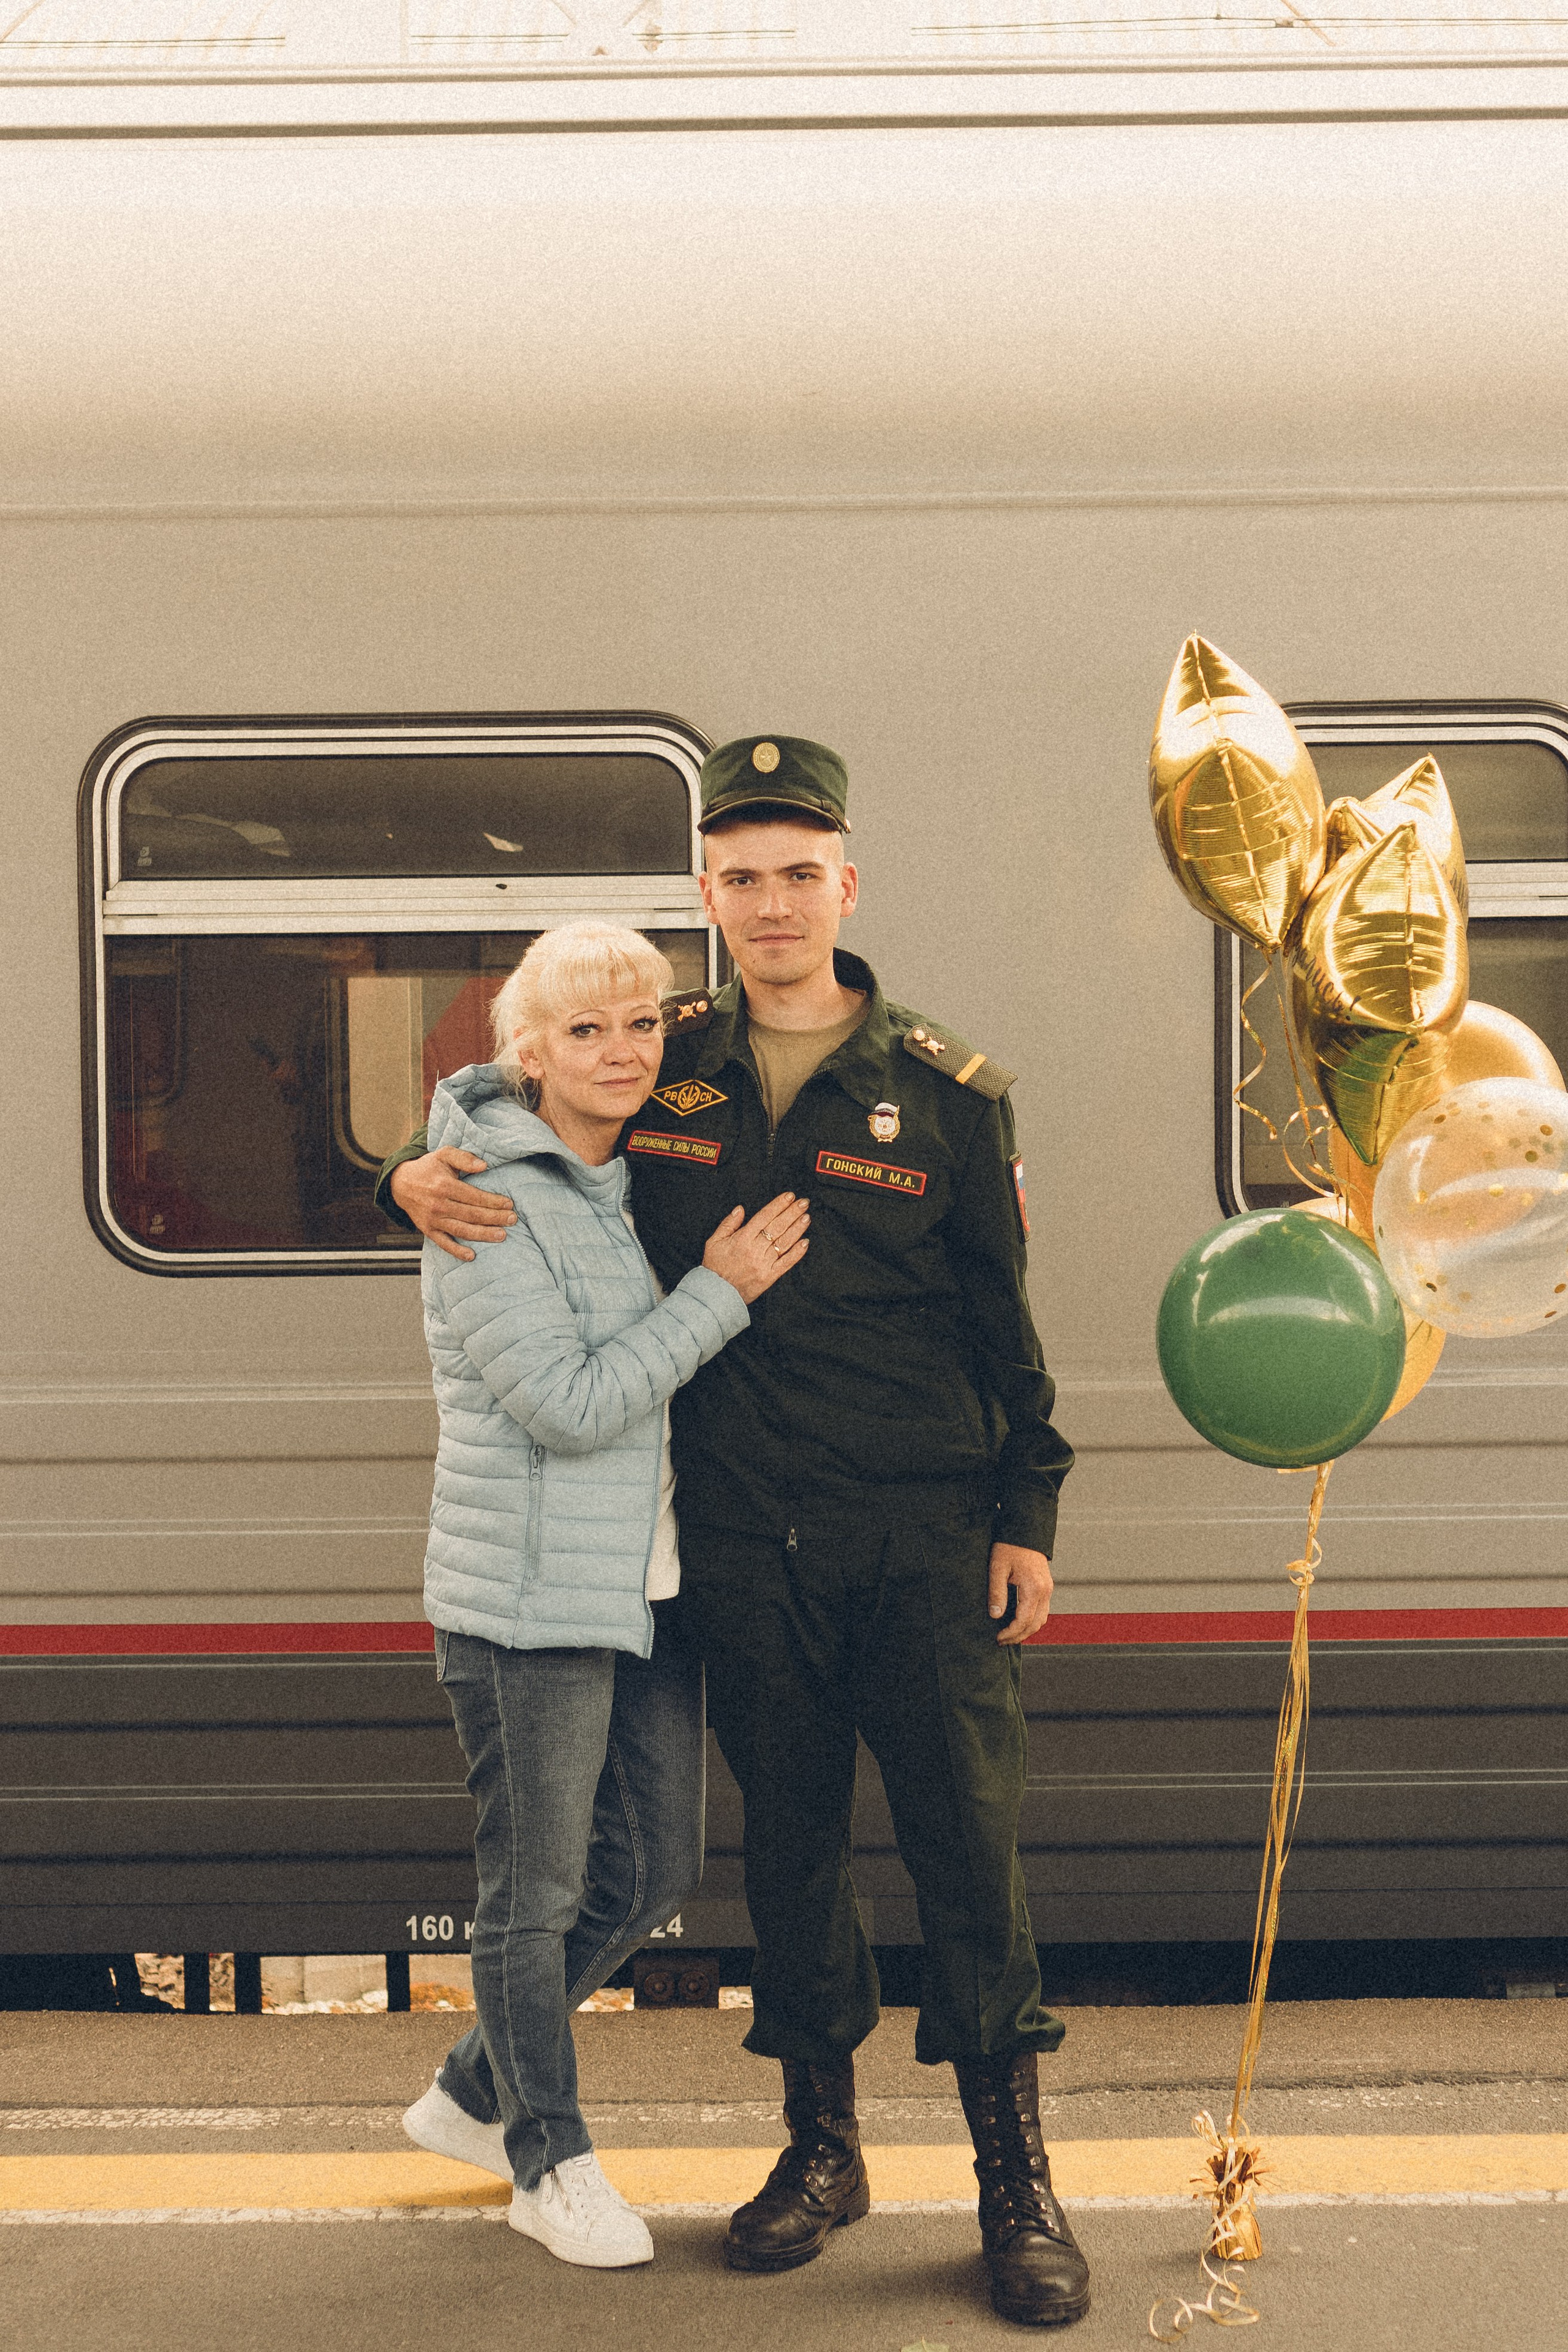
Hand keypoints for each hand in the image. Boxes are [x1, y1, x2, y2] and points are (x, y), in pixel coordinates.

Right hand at [389, 1149, 516, 1262]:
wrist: (401, 1184)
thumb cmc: (428, 1168)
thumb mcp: (443, 1154)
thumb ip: (463, 1157)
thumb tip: (484, 1165)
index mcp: (444, 1186)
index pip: (473, 1196)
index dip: (493, 1201)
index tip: (509, 1204)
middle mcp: (438, 1205)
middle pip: (471, 1214)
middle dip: (494, 1218)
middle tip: (512, 1219)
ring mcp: (433, 1220)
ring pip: (461, 1230)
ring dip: (483, 1234)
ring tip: (502, 1236)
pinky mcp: (428, 1230)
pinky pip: (443, 1243)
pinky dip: (456, 1251)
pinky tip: (471, 1256)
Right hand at [702, 1193, 809, 1303]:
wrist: (716, 1294)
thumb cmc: (714, 1267)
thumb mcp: (714, 1241)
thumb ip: (728, 1224)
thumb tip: (740, 1209)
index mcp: (742, 1238)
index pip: (764, 1217)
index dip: (778, 1205)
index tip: (789, 1197)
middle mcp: (754, 1249)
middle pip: (777, 1227)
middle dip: (792, 1212)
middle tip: (803, 1202)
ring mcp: (763, 1263)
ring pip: (784, 1243)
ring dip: (797, 1229)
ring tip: (806, 1217)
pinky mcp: (769, 1277)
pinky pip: (786, 1263)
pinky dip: (796, 1253)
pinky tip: (805, 1243)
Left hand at [988, 1542, 1052, 1644]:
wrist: (1025, 1529)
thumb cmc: (1009, 1546)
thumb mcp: (997, 1568)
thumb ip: (997, 1592)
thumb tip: (995, 1615)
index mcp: (1034, 1588)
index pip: (1024, 1620)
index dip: (1010, 1633)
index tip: (997, 1638)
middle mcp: (1045, 1591)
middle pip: (1035, 1624)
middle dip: (1019, 1636)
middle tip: (1001, 1641)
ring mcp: (1047, 1589)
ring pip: (1041, 1619)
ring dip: (1026, 1631)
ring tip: (1009, 1635)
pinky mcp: (1045, 1586)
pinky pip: (1042, 1611)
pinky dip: (1031, 1621)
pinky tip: (1018, 1622)